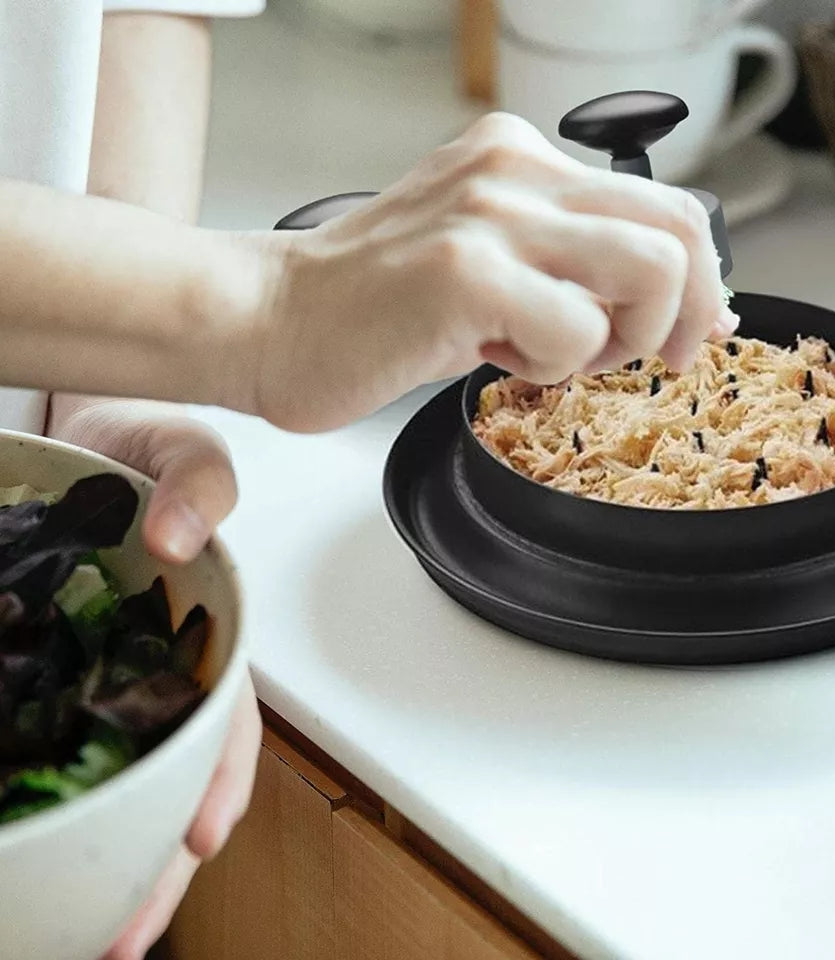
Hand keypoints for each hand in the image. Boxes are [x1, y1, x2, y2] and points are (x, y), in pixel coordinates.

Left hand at [45, 397, 261, 959]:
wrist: (67, 438)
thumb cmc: (134, 443)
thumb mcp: (180, 446)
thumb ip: (200, 477)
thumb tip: (180, 535)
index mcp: (204, 629)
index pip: (226, 718)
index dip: (221, 781)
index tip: (199, 840)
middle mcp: (155, 669)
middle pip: (172, 781)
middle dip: (157, 863)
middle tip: (123, 936)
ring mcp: (98, 682)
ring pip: (114, 788)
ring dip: (105, 864)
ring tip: (81, 934)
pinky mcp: (47, 682)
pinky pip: (51, 757)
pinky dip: (50, 815)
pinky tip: (27, 859)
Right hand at [248, 111, 737, 432]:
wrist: (275, 321)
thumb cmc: (377, 306)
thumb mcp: (487, 260)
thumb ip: (570, 265)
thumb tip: (672, 305)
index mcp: (521, 157)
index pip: (666, 204)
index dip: (703, 280)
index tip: (692, 331)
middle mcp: (513, 168)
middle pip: (679, 232)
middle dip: (686, 316)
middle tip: (651, 358)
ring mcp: (489, 214)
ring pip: (649, 274)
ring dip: (620, 340)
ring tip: (551, 355)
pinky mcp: (465, 270)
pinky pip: (575, 331)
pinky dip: (551, 368)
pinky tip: (494, 359)